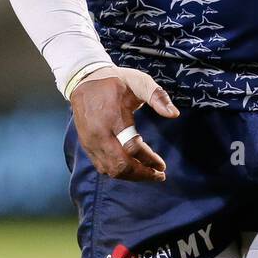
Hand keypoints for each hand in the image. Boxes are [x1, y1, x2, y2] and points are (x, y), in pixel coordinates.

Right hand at [70, 66, 179, 183]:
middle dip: (142, 174)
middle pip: (120, 165)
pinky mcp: (86, 145)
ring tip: (148, 174)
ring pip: (110, 170)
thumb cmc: (116, 81)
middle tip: (158, 175)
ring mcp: (90, 141)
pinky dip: (118, 172)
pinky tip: (131, 170)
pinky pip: (102, 167)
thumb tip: (174, 114)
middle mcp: (99, 133)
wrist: (84, 80)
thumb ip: (158, 96)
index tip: (162, 165)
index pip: (132, 147)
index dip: (149, 159)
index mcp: (114, 117)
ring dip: (131, 176)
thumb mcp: (139, 81)